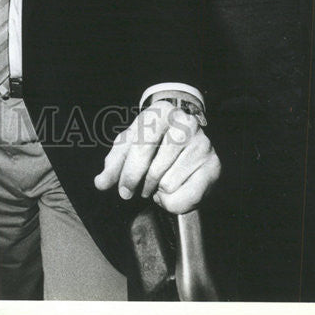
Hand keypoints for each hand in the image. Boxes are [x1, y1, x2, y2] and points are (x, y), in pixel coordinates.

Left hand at [94, 99, 220, 213]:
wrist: (182, 132)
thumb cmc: (151, 137)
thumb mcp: (129, 142)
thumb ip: (114, 162)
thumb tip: (101, 182)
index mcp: (161, 112)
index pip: (141, 147)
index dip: (129, 173)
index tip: (123, 190)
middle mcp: (185, 124)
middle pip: (155, 170)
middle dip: (142, 184)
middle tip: (140, 188)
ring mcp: (202, 144)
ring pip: (169, 184)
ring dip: (158, 191)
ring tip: (158, 181)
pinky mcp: (214, 165)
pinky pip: (188, 197)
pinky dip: (175, 202)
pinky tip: (171, 190)